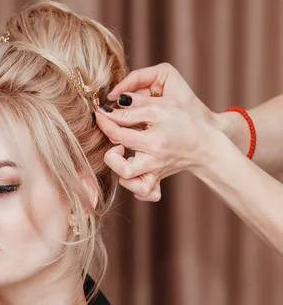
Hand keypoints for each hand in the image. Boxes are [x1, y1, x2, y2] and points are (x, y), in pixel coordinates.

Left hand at [95, 93, 219, 201]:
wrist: (204, 144)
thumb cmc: (182, 123)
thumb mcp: (157, 111)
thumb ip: (130, 113)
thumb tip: (105, 113)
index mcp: (153, 142)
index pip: (118, 135)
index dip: (104, 123)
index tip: (100, 115)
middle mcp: (153, 162)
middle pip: (123, 170)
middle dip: (112, 157)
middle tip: (118, 145)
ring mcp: (154, 174)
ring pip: (131, 185)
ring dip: (122, 173)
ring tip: (126, 158)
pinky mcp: (157, 180)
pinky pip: (145, 194)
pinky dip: (135, 188)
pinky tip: (134, 175)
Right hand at [107, 63, 220, 130]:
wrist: (205, 133)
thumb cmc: (191, 116)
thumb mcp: (166, 108)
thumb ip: (143, 104)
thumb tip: (119, 101)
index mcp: (163, 72)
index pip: (135, 77)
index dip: (121, 87)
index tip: (110, 98)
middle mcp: (155, 80)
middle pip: (131, 90)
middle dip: (121, 102)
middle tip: (109, 113)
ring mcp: (152, 93)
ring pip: (131, 102)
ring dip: (124, 113)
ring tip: (116, 122)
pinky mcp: (150, 107)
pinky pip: (136, 111)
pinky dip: (131, 119)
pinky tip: (124, 128)